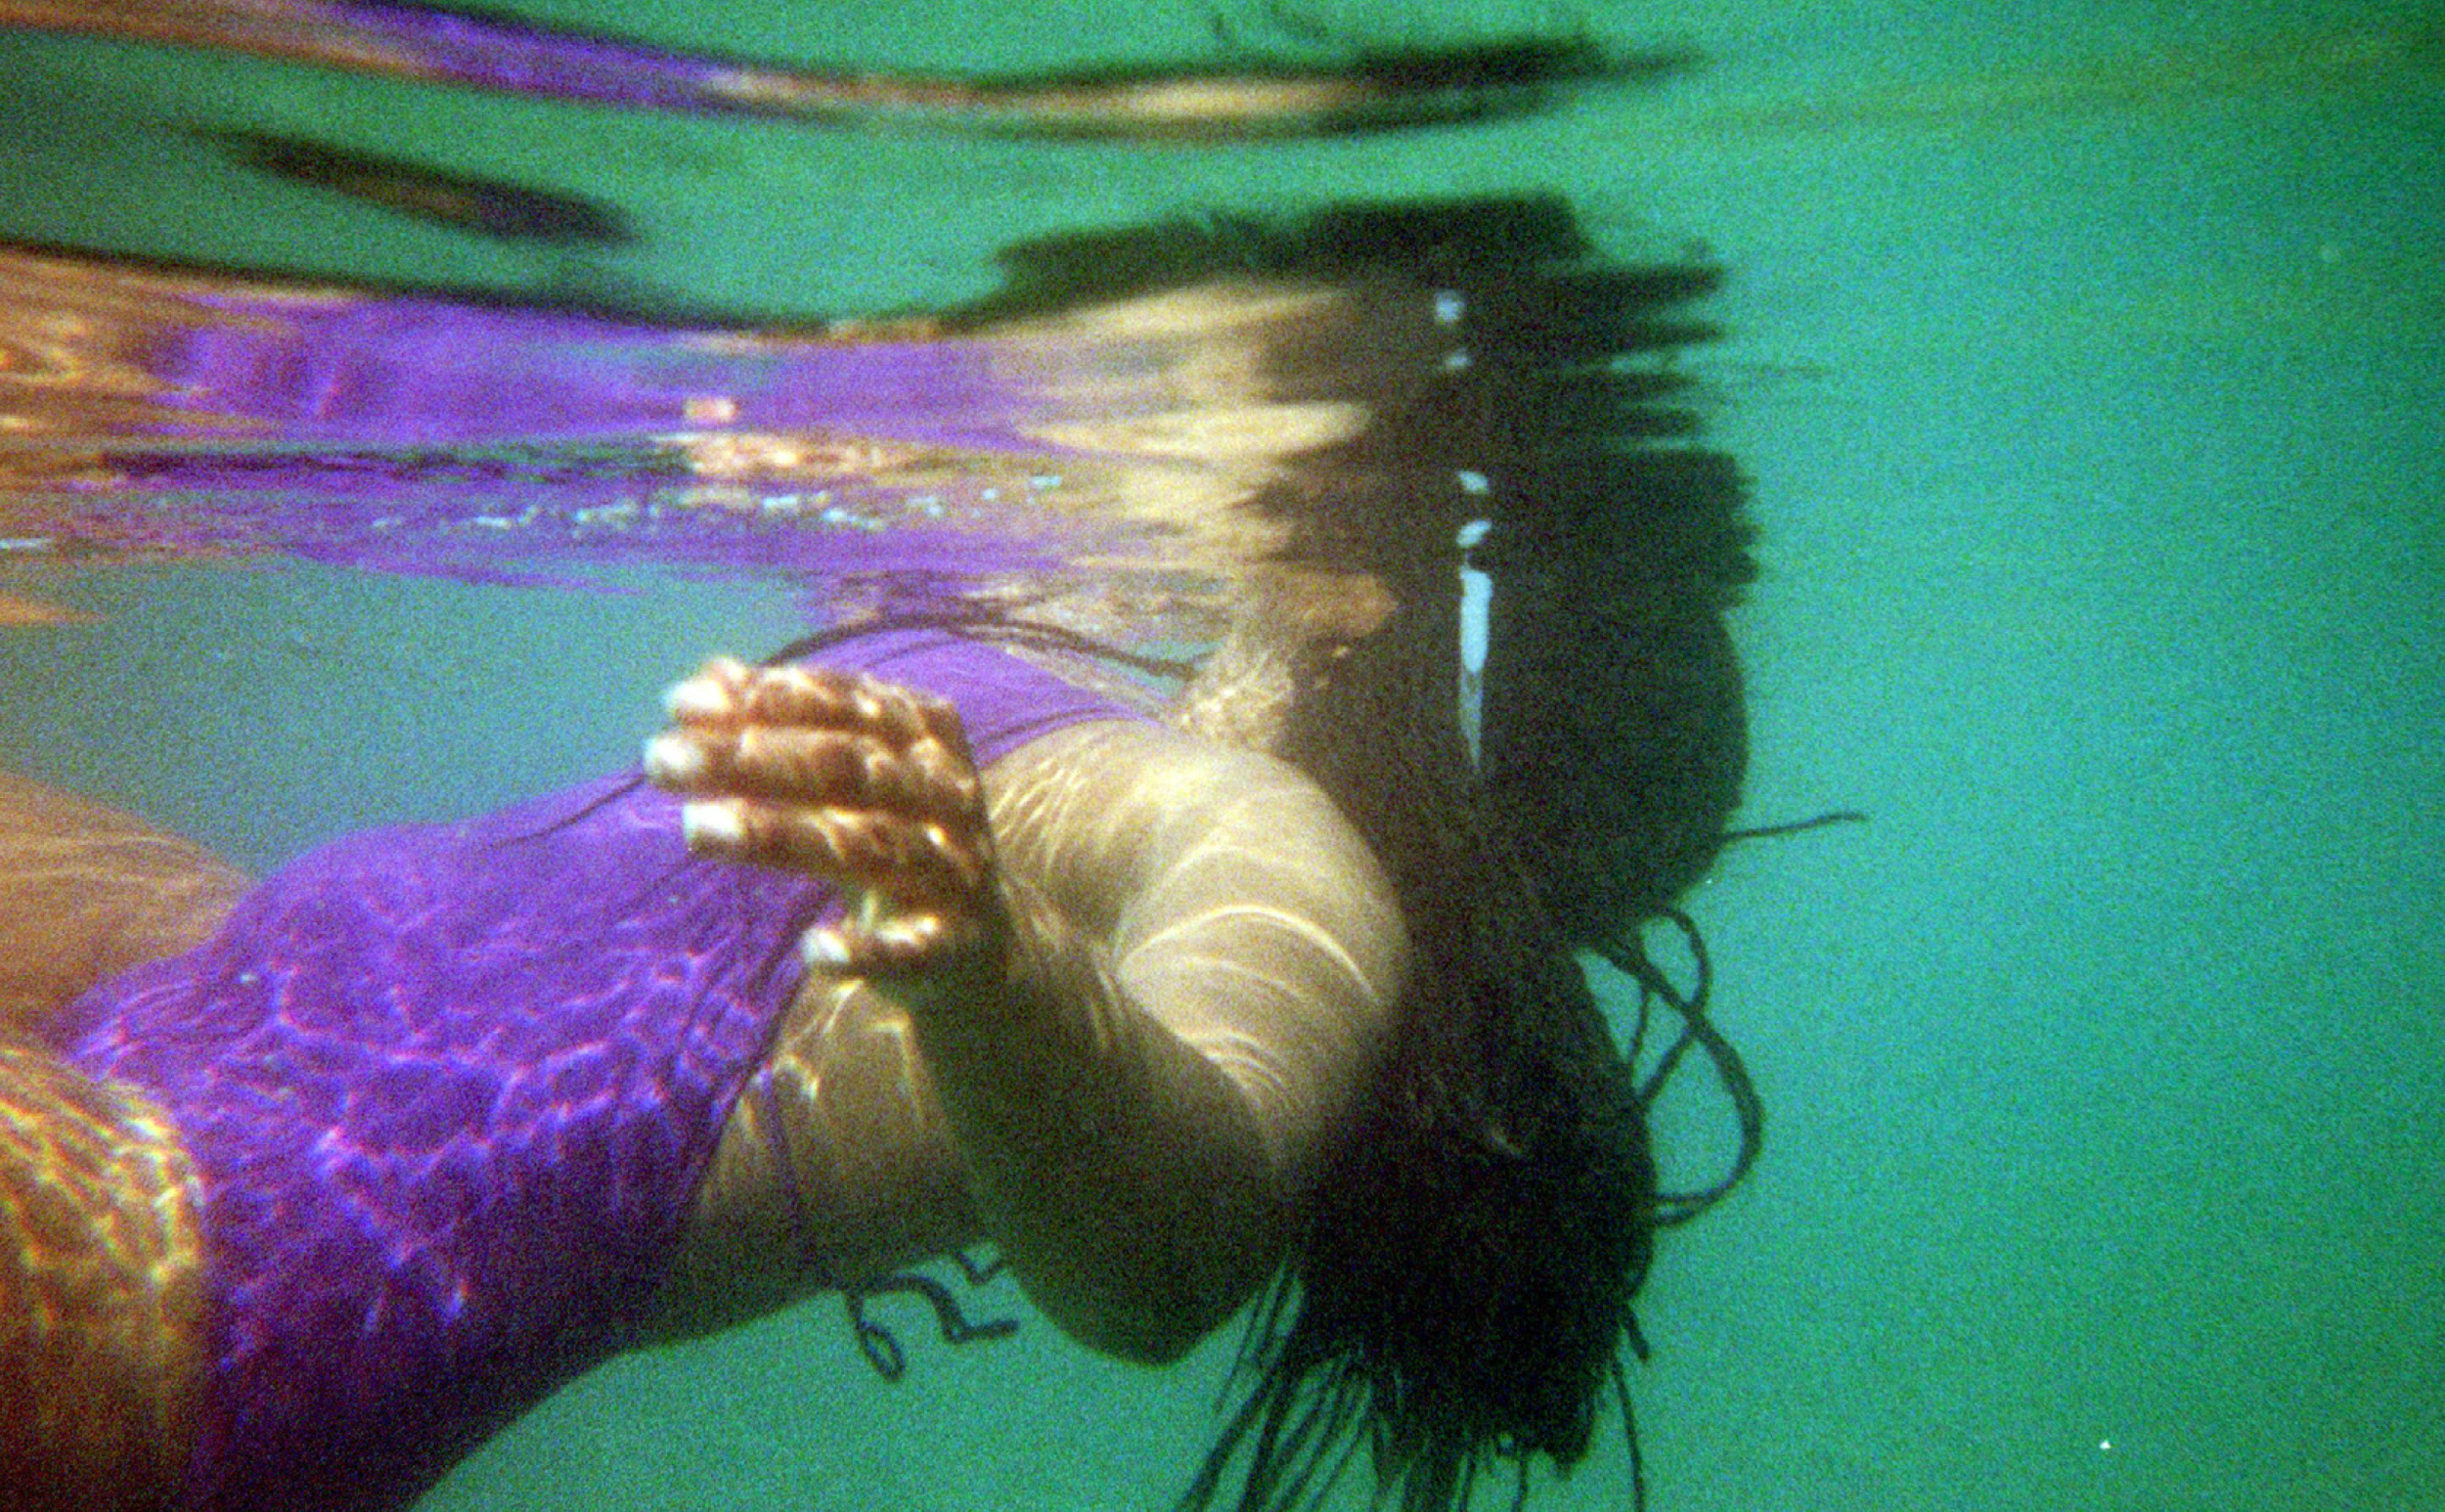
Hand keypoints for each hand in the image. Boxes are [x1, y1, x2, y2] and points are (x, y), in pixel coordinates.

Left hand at [641, 656, 998, 972]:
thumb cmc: (892, 838)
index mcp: (926, 737)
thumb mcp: (842, 782)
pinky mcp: (954, 943)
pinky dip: (866, 949)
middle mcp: (947, 793)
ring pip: (868, 845)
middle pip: (847, 768)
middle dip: (752, 760)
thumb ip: (775, 733)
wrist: (979, 945)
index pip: (843, 705)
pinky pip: (911, 946)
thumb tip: (696, 685)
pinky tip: (814, 952)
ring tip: (694, 828)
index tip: (680, 705)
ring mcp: (955, 868)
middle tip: (661, 759)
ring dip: (781, 836)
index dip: (766, 700)